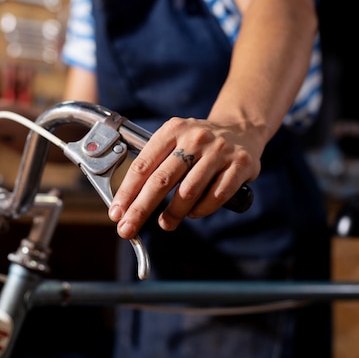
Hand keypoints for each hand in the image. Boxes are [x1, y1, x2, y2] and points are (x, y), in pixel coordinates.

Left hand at [108, 117, 262, 238]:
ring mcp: (219, 151)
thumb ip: (155, 165)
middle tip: (128, 229)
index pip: (143, 165)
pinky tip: (193, 213)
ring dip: (173, 213)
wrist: (241, 128)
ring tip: (165, 223)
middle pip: (162, 180)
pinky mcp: (240, 165)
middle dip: (141, 209)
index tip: (116, 213)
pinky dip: (201, 210)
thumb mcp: (174, 142)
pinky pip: (216, 196)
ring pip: (189, 191)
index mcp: (172, 130)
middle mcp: (195, 138)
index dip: (127, 192)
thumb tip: (128, 203)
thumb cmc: (197, 144)